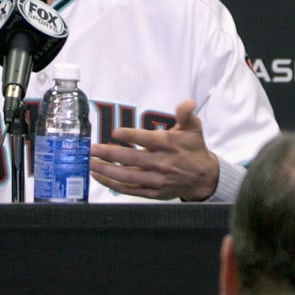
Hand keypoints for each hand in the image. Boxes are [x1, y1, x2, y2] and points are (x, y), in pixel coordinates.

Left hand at [88, 100, 219, 200]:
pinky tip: (100, 177)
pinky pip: (129, 189)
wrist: (203, 178)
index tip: (115, 131)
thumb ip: (186, 114)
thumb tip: (188, 102)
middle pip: (132, 158)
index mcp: (170, 145)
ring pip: (127, 176)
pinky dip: (113, 185)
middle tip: (92, 149)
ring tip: (90, 163)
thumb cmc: (194, 149)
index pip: (147, 139)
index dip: (130, 135)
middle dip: (109, 153)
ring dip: (107, 170)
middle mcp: (162, 163)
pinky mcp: (153, 192)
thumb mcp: (193, 128)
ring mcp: (156, 180)